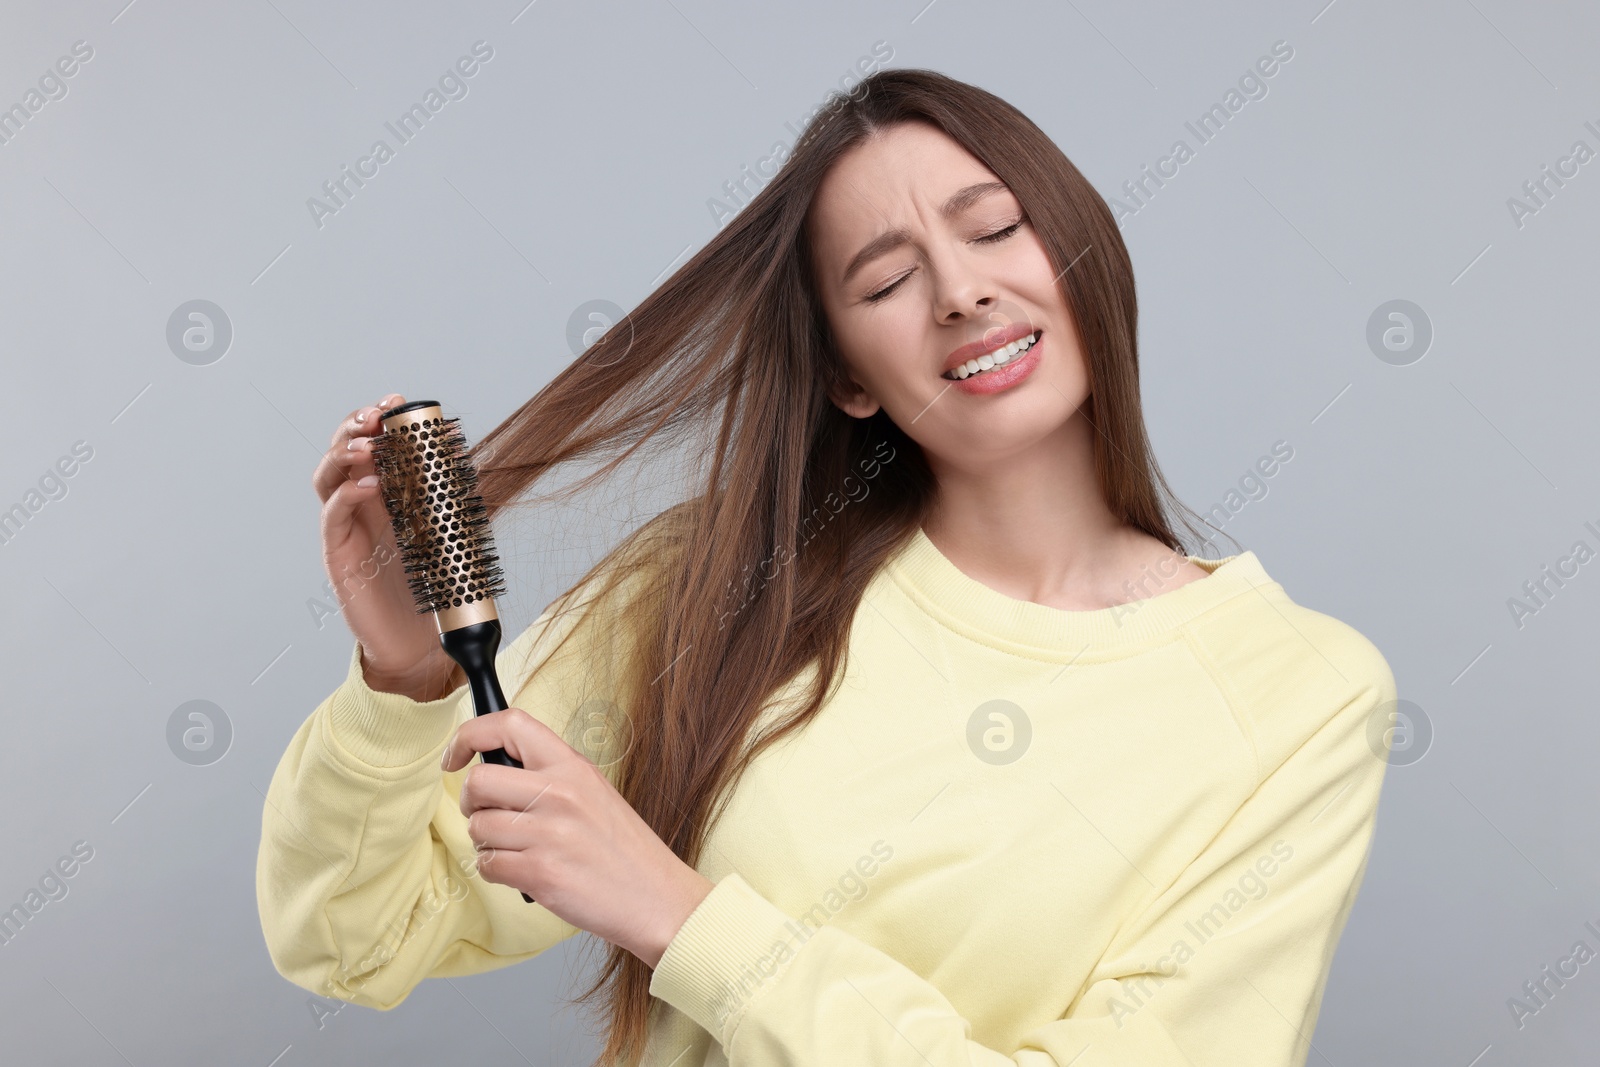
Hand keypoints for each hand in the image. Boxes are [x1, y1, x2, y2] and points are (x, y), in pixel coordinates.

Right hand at [313, 392, 462, 700]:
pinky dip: (347, 495)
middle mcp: (360, 504)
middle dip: (355, 425)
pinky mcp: (337, 554)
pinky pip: (333, 516)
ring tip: (370, 443)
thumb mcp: (449, 535)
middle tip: (376, 414)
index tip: (397, 400)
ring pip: (328, 477)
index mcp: (385, 493)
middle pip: (342, 452)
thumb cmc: (432, 588)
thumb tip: (464, 459)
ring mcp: (345, 526)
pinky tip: (369, 486)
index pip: (372, 444)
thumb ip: (450, 500)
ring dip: (345, 454)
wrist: (420, 642)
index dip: (379, 419)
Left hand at [443, 707, 714, 968]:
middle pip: (479, 781)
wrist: (657, 898)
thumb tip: (493, 770)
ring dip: (485, 843)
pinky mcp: (540, 873)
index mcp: (573, 767)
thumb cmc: (624, 850)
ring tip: (514, 850)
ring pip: (478, 827)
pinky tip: (521, 872)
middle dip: (471, 802)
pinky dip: (495, 871)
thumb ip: (549, 776)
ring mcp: (549, 833)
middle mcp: (560, 793)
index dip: (469, 734)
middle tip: (486, 814)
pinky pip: (487, 865)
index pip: (509, 724)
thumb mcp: (594, 792)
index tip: (455, 757)